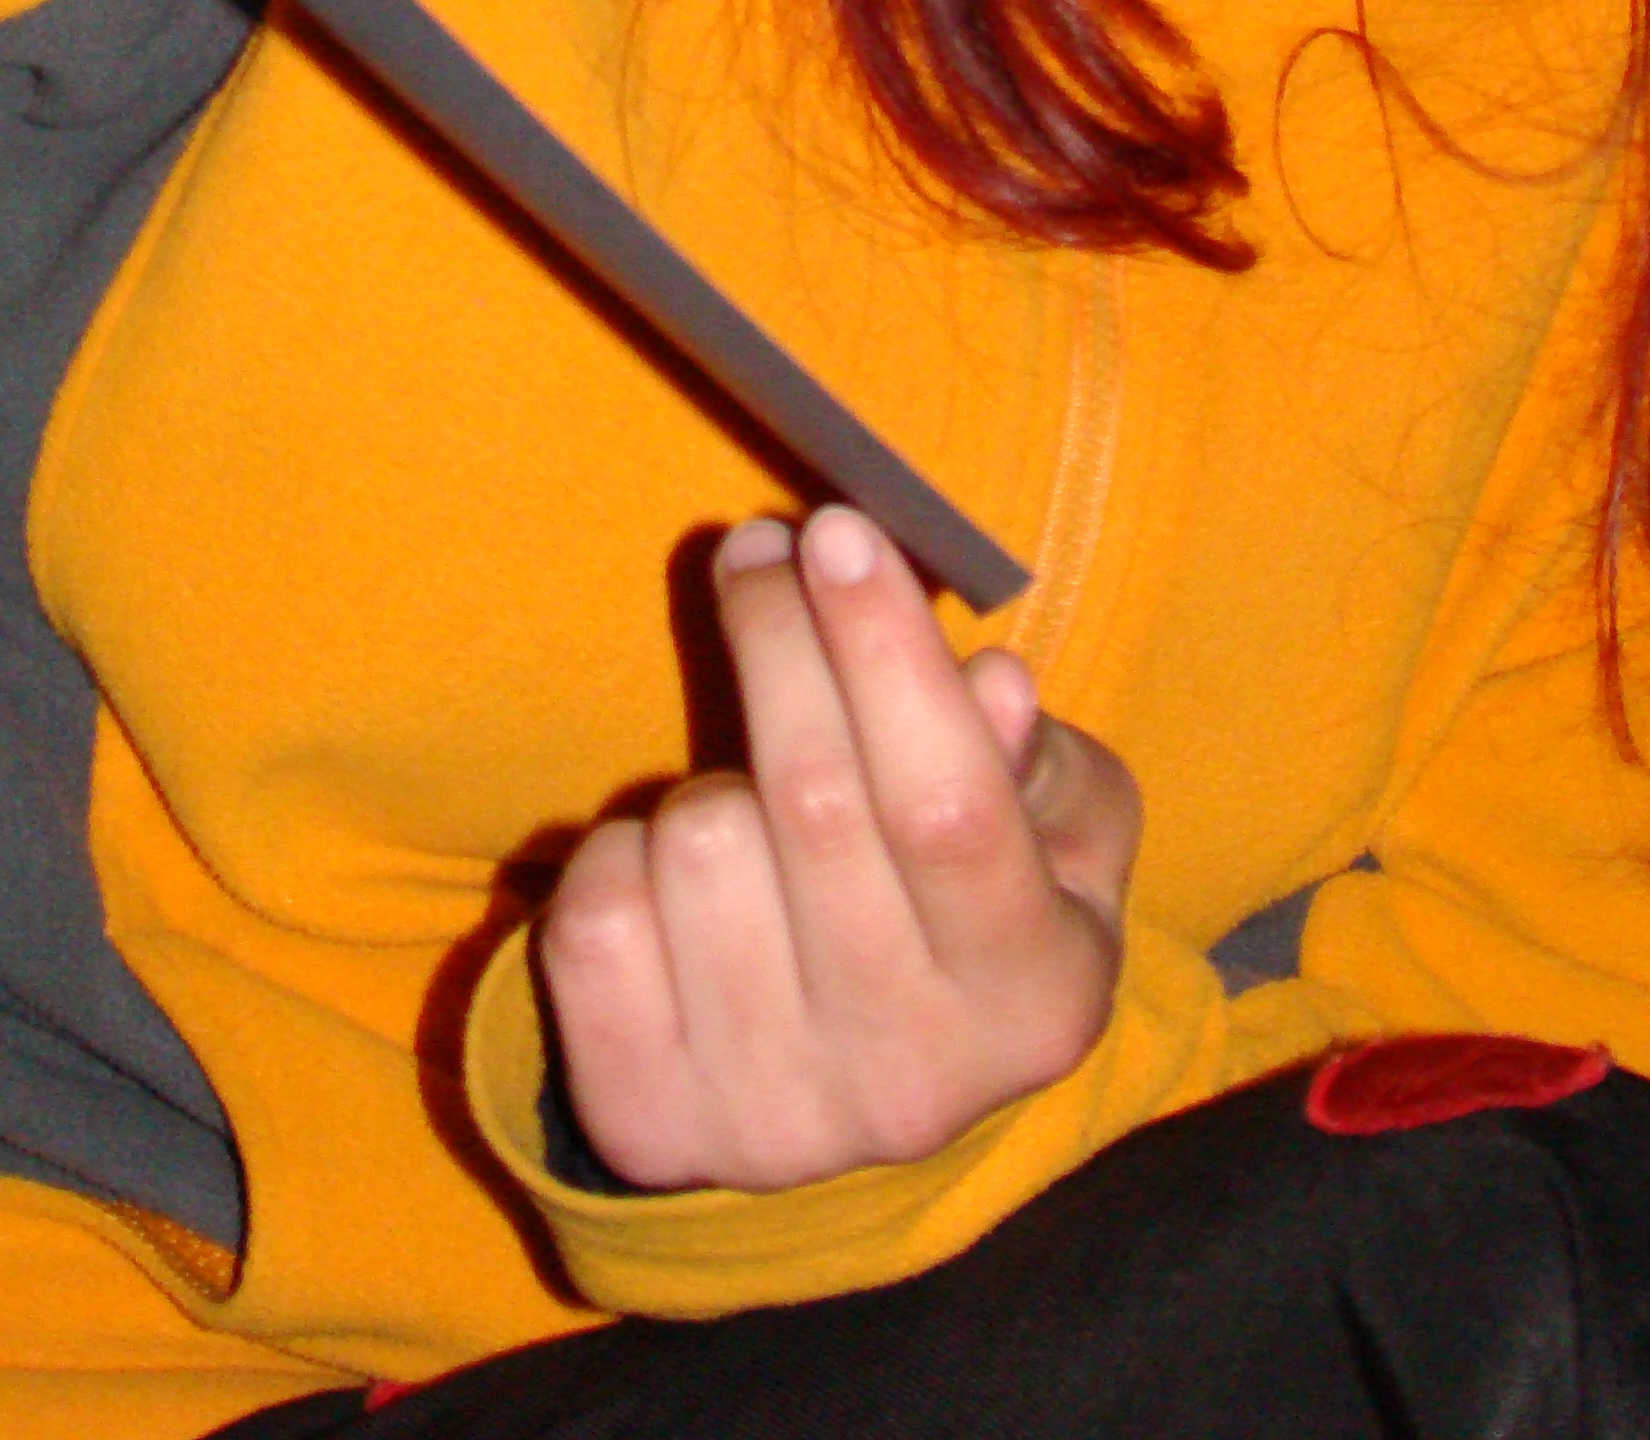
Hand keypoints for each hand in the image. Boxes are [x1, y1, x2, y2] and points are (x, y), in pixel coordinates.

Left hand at [539, 506, 1139, 1192]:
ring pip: (694, 841)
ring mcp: (768, 1115)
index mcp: (1030, 1001)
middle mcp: (906, 1080)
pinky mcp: (646, 1119)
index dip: (884, 652)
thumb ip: (1036, 764)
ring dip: (711, 777)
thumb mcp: (1055, 847)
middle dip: (778, 634)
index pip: (947, 804)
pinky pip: (594, 910)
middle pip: (812, 798)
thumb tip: (988, 688)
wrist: (847, 1111)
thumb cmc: (958, 921)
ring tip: (750, 800)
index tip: (838, 530)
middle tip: (764, 546)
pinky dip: (621, 853)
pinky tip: (677, 876)